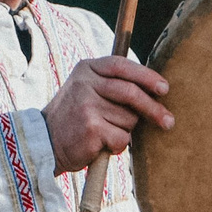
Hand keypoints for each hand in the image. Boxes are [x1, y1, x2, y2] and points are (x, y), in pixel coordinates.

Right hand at [44, 56, 172, 172]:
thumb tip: (156, 88)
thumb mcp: (86, 90)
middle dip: (153, 109)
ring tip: (106, 133)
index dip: (147, 76)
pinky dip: (118, 146)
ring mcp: (87, 105)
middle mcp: (85, 83)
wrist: (43, 143)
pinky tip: (102, 145)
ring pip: (129, 119)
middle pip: (131, 93)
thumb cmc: (73, 119)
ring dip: (125, 131)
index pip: (122, 66)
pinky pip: (122, 137)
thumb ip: (113, 84)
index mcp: (86, 68)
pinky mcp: (90, 128)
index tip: (164, 88)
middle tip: (168, 121)